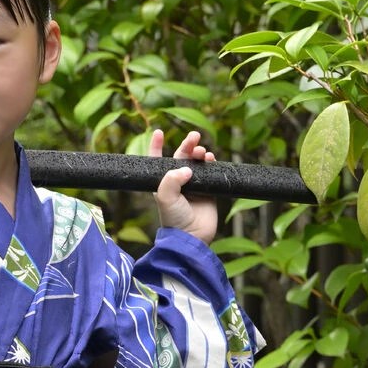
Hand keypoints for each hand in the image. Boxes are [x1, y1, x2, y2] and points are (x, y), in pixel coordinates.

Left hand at [151, 129, 218, 243]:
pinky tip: (210, 159)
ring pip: (197, 161)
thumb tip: (187, 168)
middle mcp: (178, 181)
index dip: (157, 145)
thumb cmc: (174, 218)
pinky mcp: (208, 188)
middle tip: (194, 136)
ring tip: (202, 153)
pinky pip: (210, 170)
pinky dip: (210, 162)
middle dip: (187, 144)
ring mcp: (194, 184)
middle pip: (181, 156)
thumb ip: (171, 180)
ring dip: (199, 152)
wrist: (193, 236)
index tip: (159, 132)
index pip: (158, 160)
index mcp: (163, 182)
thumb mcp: (166, 198)